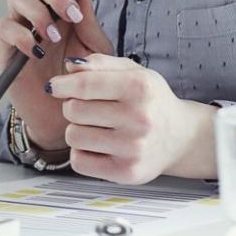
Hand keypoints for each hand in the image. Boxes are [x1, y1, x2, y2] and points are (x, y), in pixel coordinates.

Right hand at [0, 0, 113, 149]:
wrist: (68, 117)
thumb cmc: (84, 82)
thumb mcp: (95, 50)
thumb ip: (89, 21)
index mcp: (60, 5)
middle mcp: (37, 10)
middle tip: (71, 15)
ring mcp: (20, 27)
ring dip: (38, 12)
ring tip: (54, 37)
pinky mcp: (6, 48)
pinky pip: (4, 27)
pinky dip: (21, 35)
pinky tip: (37, 52)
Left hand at [48, 54, 217, 182]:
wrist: (181, 137)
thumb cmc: (152, 101)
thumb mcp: (133, 71)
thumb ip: (100, 63)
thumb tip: (69, 67)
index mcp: (139, 88)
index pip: (84, 85)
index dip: (62, 84)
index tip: (55, 86)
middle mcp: (139, 119)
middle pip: (74, 110)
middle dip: (73, 106)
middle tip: (88, 107)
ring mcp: (133, 149)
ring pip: (73, 136)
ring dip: (77, 129)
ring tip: (97, 127)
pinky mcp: (126, 173)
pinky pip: (79, 162)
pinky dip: (82, 153)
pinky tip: (99, 146)